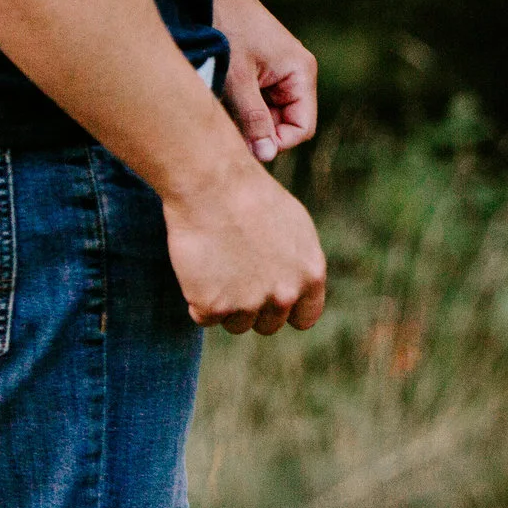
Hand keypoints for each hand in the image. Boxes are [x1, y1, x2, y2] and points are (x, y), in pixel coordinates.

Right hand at [164, 163, 328, 334]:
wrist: (213, 183)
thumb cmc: (250, 195)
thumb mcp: (294, 228)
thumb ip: (297, 264)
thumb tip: (294, 286)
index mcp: (310, 275)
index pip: (305, 318)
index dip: (286, 311)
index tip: (269, 301)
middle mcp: (285, 294)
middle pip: (267, 325)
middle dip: (252, 307)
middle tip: (234, 276)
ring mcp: (249, 304)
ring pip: (236, 324)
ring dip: (224, 304)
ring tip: (216, 265)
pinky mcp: (213, 307)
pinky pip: (204, 318)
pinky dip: (197, 298)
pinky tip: (198, 267)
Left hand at [215, 0, 318, 162]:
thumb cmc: (227, 28)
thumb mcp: (238, 79)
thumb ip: (254, 119)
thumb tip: (265, 156)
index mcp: (301, 73)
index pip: (302, 128)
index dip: (276, 143)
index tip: (246, 144)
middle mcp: (296, 74)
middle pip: (286, 123)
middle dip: (259, 132)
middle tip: (228, 127)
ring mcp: (280, 72)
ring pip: (270, 114)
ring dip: (248, 120)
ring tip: (223, 108)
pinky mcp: (263, 70)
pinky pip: (260, 101)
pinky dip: (243, 107)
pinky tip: (223, 99)